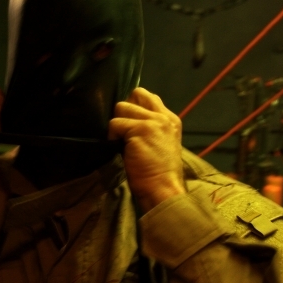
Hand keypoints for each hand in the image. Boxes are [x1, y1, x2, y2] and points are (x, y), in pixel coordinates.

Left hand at [108, 87, 184, 211]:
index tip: (130, 123)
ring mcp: (152, 121)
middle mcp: (163, 116)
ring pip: (122, 107)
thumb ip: (151, 128)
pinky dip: (112, 136)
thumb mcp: (162, 144)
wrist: (163, 189)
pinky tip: (118, 148)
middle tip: (123, 128)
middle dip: (125, 109)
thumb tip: (130, 119)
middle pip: (136, 93)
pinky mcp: (140, 129)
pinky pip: (115, 123)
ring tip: (120, 141)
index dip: (135, 106)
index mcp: (171, 120)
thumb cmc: (160, 173)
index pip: (150, 97)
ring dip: (117, 124)